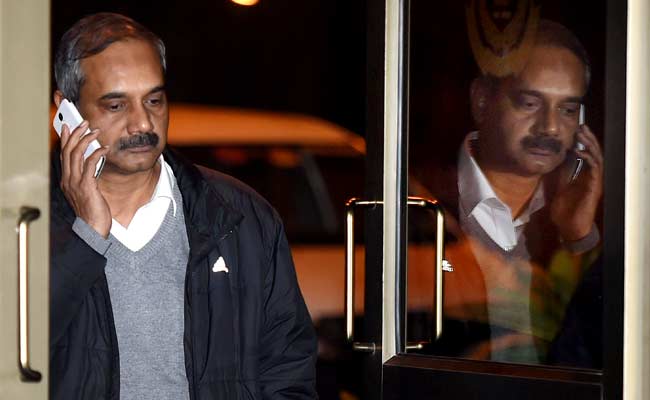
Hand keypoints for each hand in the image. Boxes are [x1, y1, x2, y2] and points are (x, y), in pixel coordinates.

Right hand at [59, 121, 111, 237]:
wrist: (93, 228)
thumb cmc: (92, 211)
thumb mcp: (86, 192)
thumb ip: (86, 178)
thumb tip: (92, 163)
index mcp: (66, 180)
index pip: (63, 155)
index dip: (66, 139)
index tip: (69, 126)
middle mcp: (68, 180)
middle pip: (68, 150)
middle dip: (76, 133)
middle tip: (84, 123)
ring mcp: (76, 182)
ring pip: (77, 154)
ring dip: (87, 139)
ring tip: (96, 132)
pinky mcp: (87, 185)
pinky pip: (90, 164)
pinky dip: (97, 153)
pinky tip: (105, 149)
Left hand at [550, 124, 602, 241]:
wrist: (569, 228)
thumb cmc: (565, 211)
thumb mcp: (560, 187)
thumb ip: (562, 174)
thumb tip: (559, 159)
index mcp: (584, 176)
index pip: (587, 154)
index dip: (583, 142)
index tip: (576, 131)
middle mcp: (591, 177)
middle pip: (594, 153)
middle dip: (588, 139)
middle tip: (581, 126)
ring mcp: (594, 181)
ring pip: (597, 157)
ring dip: (590, 144)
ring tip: (582, 133)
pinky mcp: (594, 187)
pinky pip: (594, 169)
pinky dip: (588, 158)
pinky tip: (579, 151)